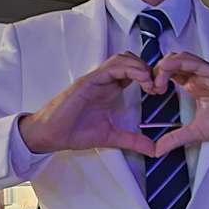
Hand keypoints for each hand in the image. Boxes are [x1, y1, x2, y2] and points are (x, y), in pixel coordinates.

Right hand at [19, 53, 155, 156]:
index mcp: (110, 89)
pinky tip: (140, 80)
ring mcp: (96, 79)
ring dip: (140, 67)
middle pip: (131, 60)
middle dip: (148, 68)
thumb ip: (132, 141)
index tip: (159, 90)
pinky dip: (128, 69)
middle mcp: (104, 80)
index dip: (149, 76)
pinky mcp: (88, 81)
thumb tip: (153, 150)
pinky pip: (111, 67)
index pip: (134, 72)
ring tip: (150, 82)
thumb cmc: (73, 132)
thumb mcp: (111, 137)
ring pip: (122, 59)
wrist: (50, 135)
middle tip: (158, 85)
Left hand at [149, 52, 208, 157]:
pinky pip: (197, 63)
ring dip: (166, 66)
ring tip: (157, 81)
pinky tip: (169, 73)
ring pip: (182, 57)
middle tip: (150, 86)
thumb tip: (156, 150)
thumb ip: (175, 138)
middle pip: (172, 61)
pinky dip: (180, 64)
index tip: (149, 91)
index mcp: (194, 84)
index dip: (156, 77)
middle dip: (157, 70)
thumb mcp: (195, 133)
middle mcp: (200, 75)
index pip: (170, 72)